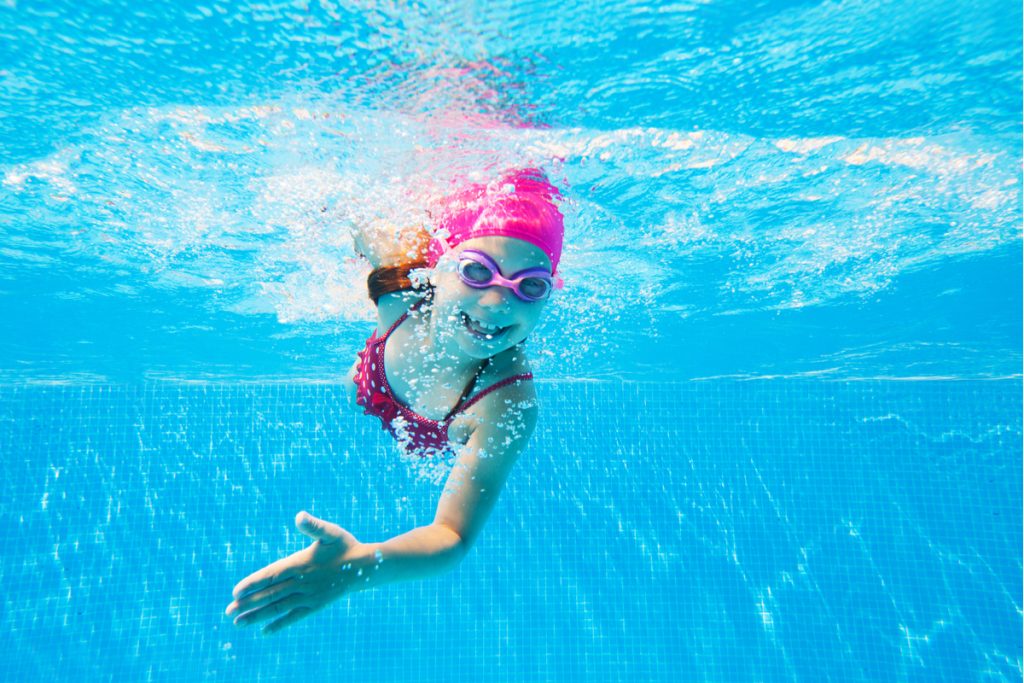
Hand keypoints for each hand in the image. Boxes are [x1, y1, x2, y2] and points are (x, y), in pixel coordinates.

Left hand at [225, 511, 367, 634]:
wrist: (365, 567)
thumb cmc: (345, 545)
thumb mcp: (330, 531)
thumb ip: (313, 525)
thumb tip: (299, 515)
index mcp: (302, 564)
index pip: (272, 575)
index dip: (253, 584)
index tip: (235, 592)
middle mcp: (303, 583)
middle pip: (271, 595)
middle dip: (248, 604)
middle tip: (228, 612)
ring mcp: (309, 596)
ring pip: (279, 608)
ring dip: (258, 616)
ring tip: (238, 623)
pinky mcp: (315, 606)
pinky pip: (294, 617)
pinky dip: (280, 624)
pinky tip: (265, 632)